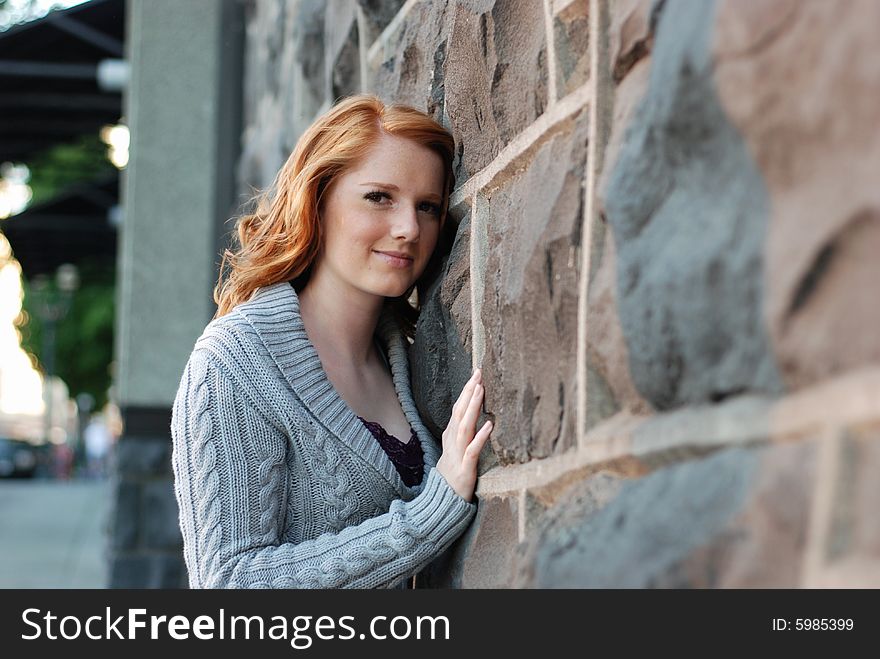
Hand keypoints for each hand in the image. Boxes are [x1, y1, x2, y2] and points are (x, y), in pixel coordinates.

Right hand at [435, 368, 492, 501]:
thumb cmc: (452, 475)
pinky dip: (480, 437)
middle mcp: (452, 442)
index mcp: (450, 437)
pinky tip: (489, 425)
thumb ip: (461, 433)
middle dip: (468, 392)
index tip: (475, 375)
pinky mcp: (465, 469)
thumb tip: (469, 416)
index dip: (465, 391)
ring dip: (472, 408)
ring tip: (480, 390)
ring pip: (464, 427)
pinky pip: (473, 451)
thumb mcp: (454, 450)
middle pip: (459, 412)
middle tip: (478, 373)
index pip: (458, 409)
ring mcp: (458, 455)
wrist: (442, 502)